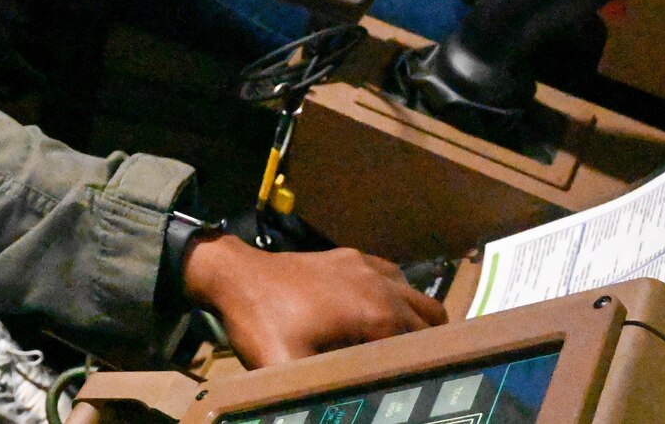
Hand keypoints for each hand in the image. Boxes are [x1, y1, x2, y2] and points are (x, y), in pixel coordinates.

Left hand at [182, 235, 446, 367]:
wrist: (233, 274)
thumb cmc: (260, 321)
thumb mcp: (285, 366)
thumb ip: (318, 393)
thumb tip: (337, 415)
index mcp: (378, 312)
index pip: (428, 346)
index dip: (427, 369)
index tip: (419, 386)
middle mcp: (382, 285)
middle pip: (432, 320)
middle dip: (428, 347)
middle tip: (409, 374)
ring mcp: (367, 266)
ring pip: (417, 296)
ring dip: (417, 321)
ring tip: (398, 351)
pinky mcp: (351, 257)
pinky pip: (393, 277)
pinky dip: (397, 298)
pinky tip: (376, 317)